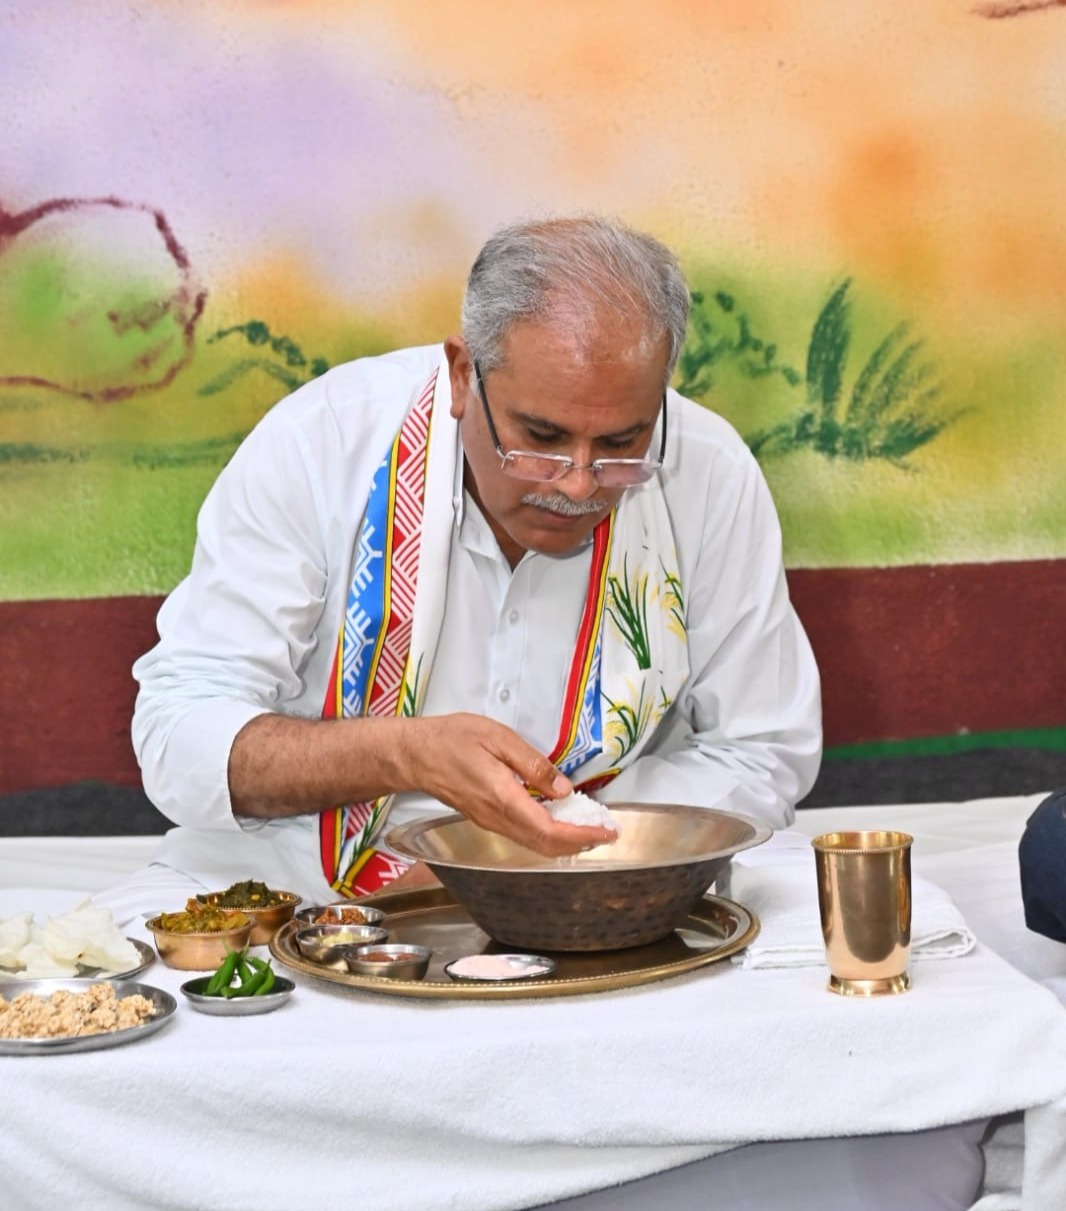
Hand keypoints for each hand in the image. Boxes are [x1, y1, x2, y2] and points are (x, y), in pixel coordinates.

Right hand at [400, 713, 616, 857]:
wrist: (415, 754)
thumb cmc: (452, 739)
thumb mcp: (498, 738)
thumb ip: (533, 765)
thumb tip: (562, 789)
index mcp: (504, 799)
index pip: (550, 830)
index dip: (582, 835)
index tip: (606, 831)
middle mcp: (497, 818)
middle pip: (545, 846)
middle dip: (579, 843)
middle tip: (605, 833)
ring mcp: (489, 823)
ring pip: (533, 844)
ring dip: (564, 842)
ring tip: (588, 829)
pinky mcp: (485, 819)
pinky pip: (522, 836)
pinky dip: (547, 835)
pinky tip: (558, 821)